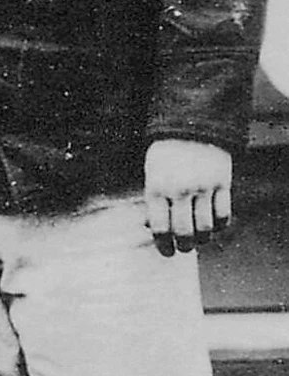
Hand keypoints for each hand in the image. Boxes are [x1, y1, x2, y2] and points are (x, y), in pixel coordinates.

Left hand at [144, 139, 231, 256]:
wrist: (192, 124)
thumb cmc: (167, 154)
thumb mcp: (152, 173)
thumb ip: (154, 200)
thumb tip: (152, 230)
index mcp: (157, 187)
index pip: (160, 229)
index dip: (164, 246)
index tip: (167, 251)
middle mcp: (179, 189)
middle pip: (185, 234)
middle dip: (184, 247)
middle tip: (184, 246)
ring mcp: (203, 186)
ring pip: (206, 229)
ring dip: (202, 239)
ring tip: (199, 237)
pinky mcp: (222, 183)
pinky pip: (224, 216)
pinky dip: (220, 226)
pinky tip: (213, 223)